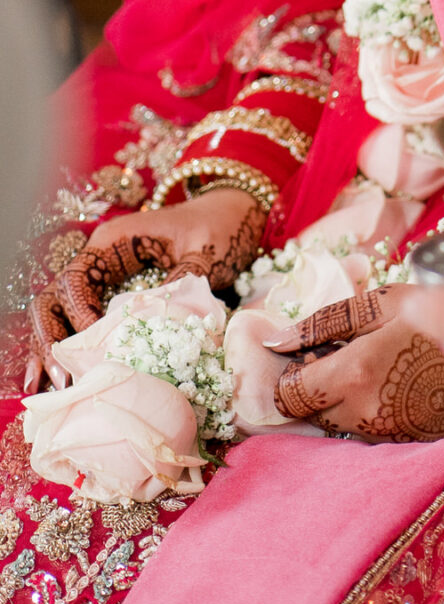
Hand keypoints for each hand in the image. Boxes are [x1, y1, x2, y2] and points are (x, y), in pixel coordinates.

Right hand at [24, 190, 263, 391]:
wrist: (236, 216)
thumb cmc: (219, 226)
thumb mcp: (204, 251)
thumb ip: (182, 281)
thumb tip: (163, 325)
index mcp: (114, 242)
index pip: (75, 279)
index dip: (75, 312)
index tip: (90, 343)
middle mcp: (99, 262)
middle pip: (53, 299)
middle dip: (50, 338)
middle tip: (61, 378)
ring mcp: (102, 282)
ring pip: (58, 315)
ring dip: (51, 349)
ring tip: (46, 388)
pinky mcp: (112, 300)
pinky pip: (78, 325)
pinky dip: (68, 351)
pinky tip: (58, 380)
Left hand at [272, 287, 443, 442]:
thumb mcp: (388, 303)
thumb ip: (327, 321)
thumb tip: (274, 340)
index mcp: (354, 374)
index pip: (287, 395)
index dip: (286, 374)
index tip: (301, 353)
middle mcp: (361, 413)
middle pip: (307, 412)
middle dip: (312, 384)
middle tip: (338, 352)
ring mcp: (382, 435)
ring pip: (332, 422)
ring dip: (337, 397)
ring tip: (370, 363)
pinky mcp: (399, 444)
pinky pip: (361, 430)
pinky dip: (362, 409)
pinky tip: (388, 382)